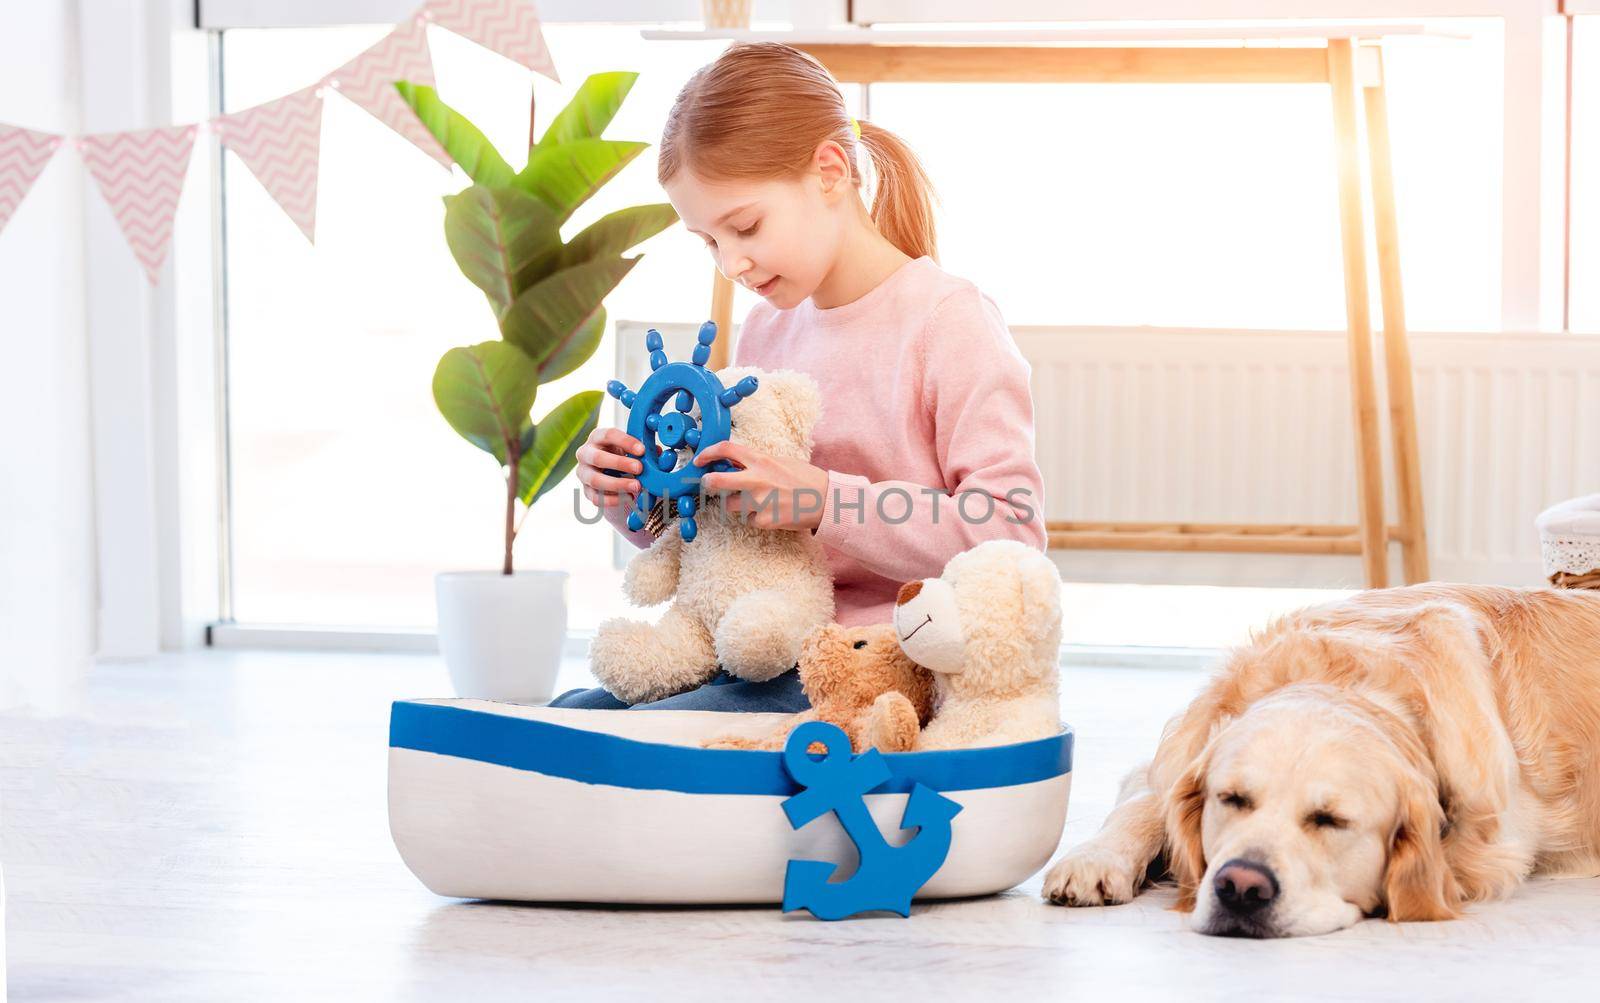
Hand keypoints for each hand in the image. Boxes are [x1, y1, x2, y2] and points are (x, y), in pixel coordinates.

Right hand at [576, 426, 643, 509]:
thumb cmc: (622, 454)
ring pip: (596, 480)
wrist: (610, 471)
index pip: (608, 435)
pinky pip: (597, 498)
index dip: (625, 442)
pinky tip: (630, 497)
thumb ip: (642, 450)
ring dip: (618, 484)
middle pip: (598, 458)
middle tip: (639, 468)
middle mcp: (585, 454)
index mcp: (597, 437)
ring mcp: (583, 473)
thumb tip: (657, 452)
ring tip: (637, 486)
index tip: (642, 450)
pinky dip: (614, 499)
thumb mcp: (630, 448)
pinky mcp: (586, 491)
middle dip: (620, 463)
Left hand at [695, 441, 829, 531]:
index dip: (707, 453)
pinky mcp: (764, 520)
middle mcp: (756, 479)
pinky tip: (770, 513)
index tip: (700, 460)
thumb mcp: (780, 461)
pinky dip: (755, 518)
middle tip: (707, 484)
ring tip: (755, 502)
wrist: (826, 500)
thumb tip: (734, 463)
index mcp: (761, 460)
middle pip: (716, 481)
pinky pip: (748, 520)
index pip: (726, 449)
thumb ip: (757, 462)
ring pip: (730, 505)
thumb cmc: (805, 478)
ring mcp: (759, 502)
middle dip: (707, 483)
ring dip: (736, 504)